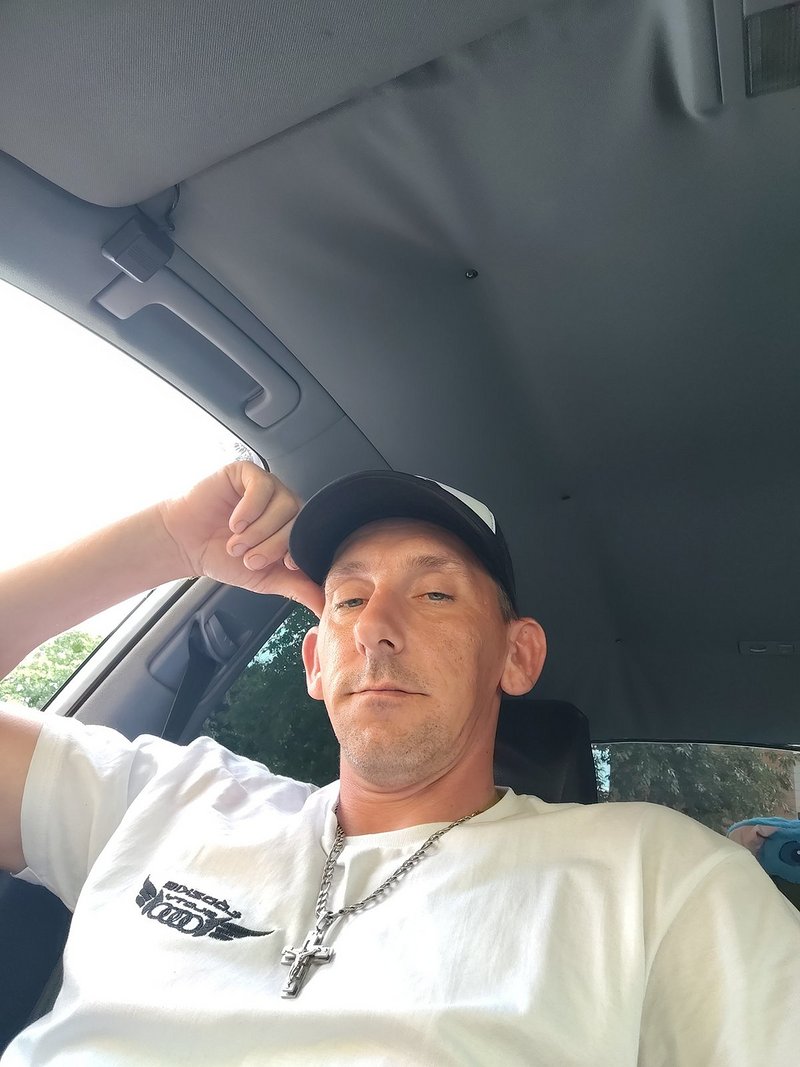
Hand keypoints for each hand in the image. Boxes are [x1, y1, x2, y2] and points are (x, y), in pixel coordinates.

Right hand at [158, 462, 324, 615]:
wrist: (186, 544)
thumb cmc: (224, 558)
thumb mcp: (265, 579)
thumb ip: (295, 588)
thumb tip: (324, 607)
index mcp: (292, 526)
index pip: (311, 535)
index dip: (298, 551)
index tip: (284, 565)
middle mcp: (284, 503)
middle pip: (298, 520)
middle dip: (274, 545)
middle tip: (249, 559)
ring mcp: (267, 486)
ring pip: (284, 504)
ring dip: (259, 530)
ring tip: (236, 544)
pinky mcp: (247, 472)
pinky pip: (262, 486)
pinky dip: (249, 509)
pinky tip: (234, 522)